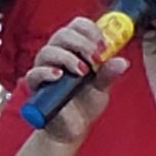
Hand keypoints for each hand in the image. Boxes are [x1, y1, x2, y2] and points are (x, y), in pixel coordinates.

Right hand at [25, 17, 127, 144]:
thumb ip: (109, 73)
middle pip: (62, 34)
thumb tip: (122, 61)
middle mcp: (57, 54)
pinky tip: (59, 76)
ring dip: (68, 57)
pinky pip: (34, 73)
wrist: (73, 129)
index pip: (77, 26)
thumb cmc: (85, 103)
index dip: (91, 30)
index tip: (104, 45)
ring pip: (48, 50)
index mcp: (74, 49)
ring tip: (83, 71)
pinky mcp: (36, 86)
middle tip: (96, 58)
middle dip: (82, 43)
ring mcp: (44, 69)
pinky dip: (46, 72)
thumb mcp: (102, 87)